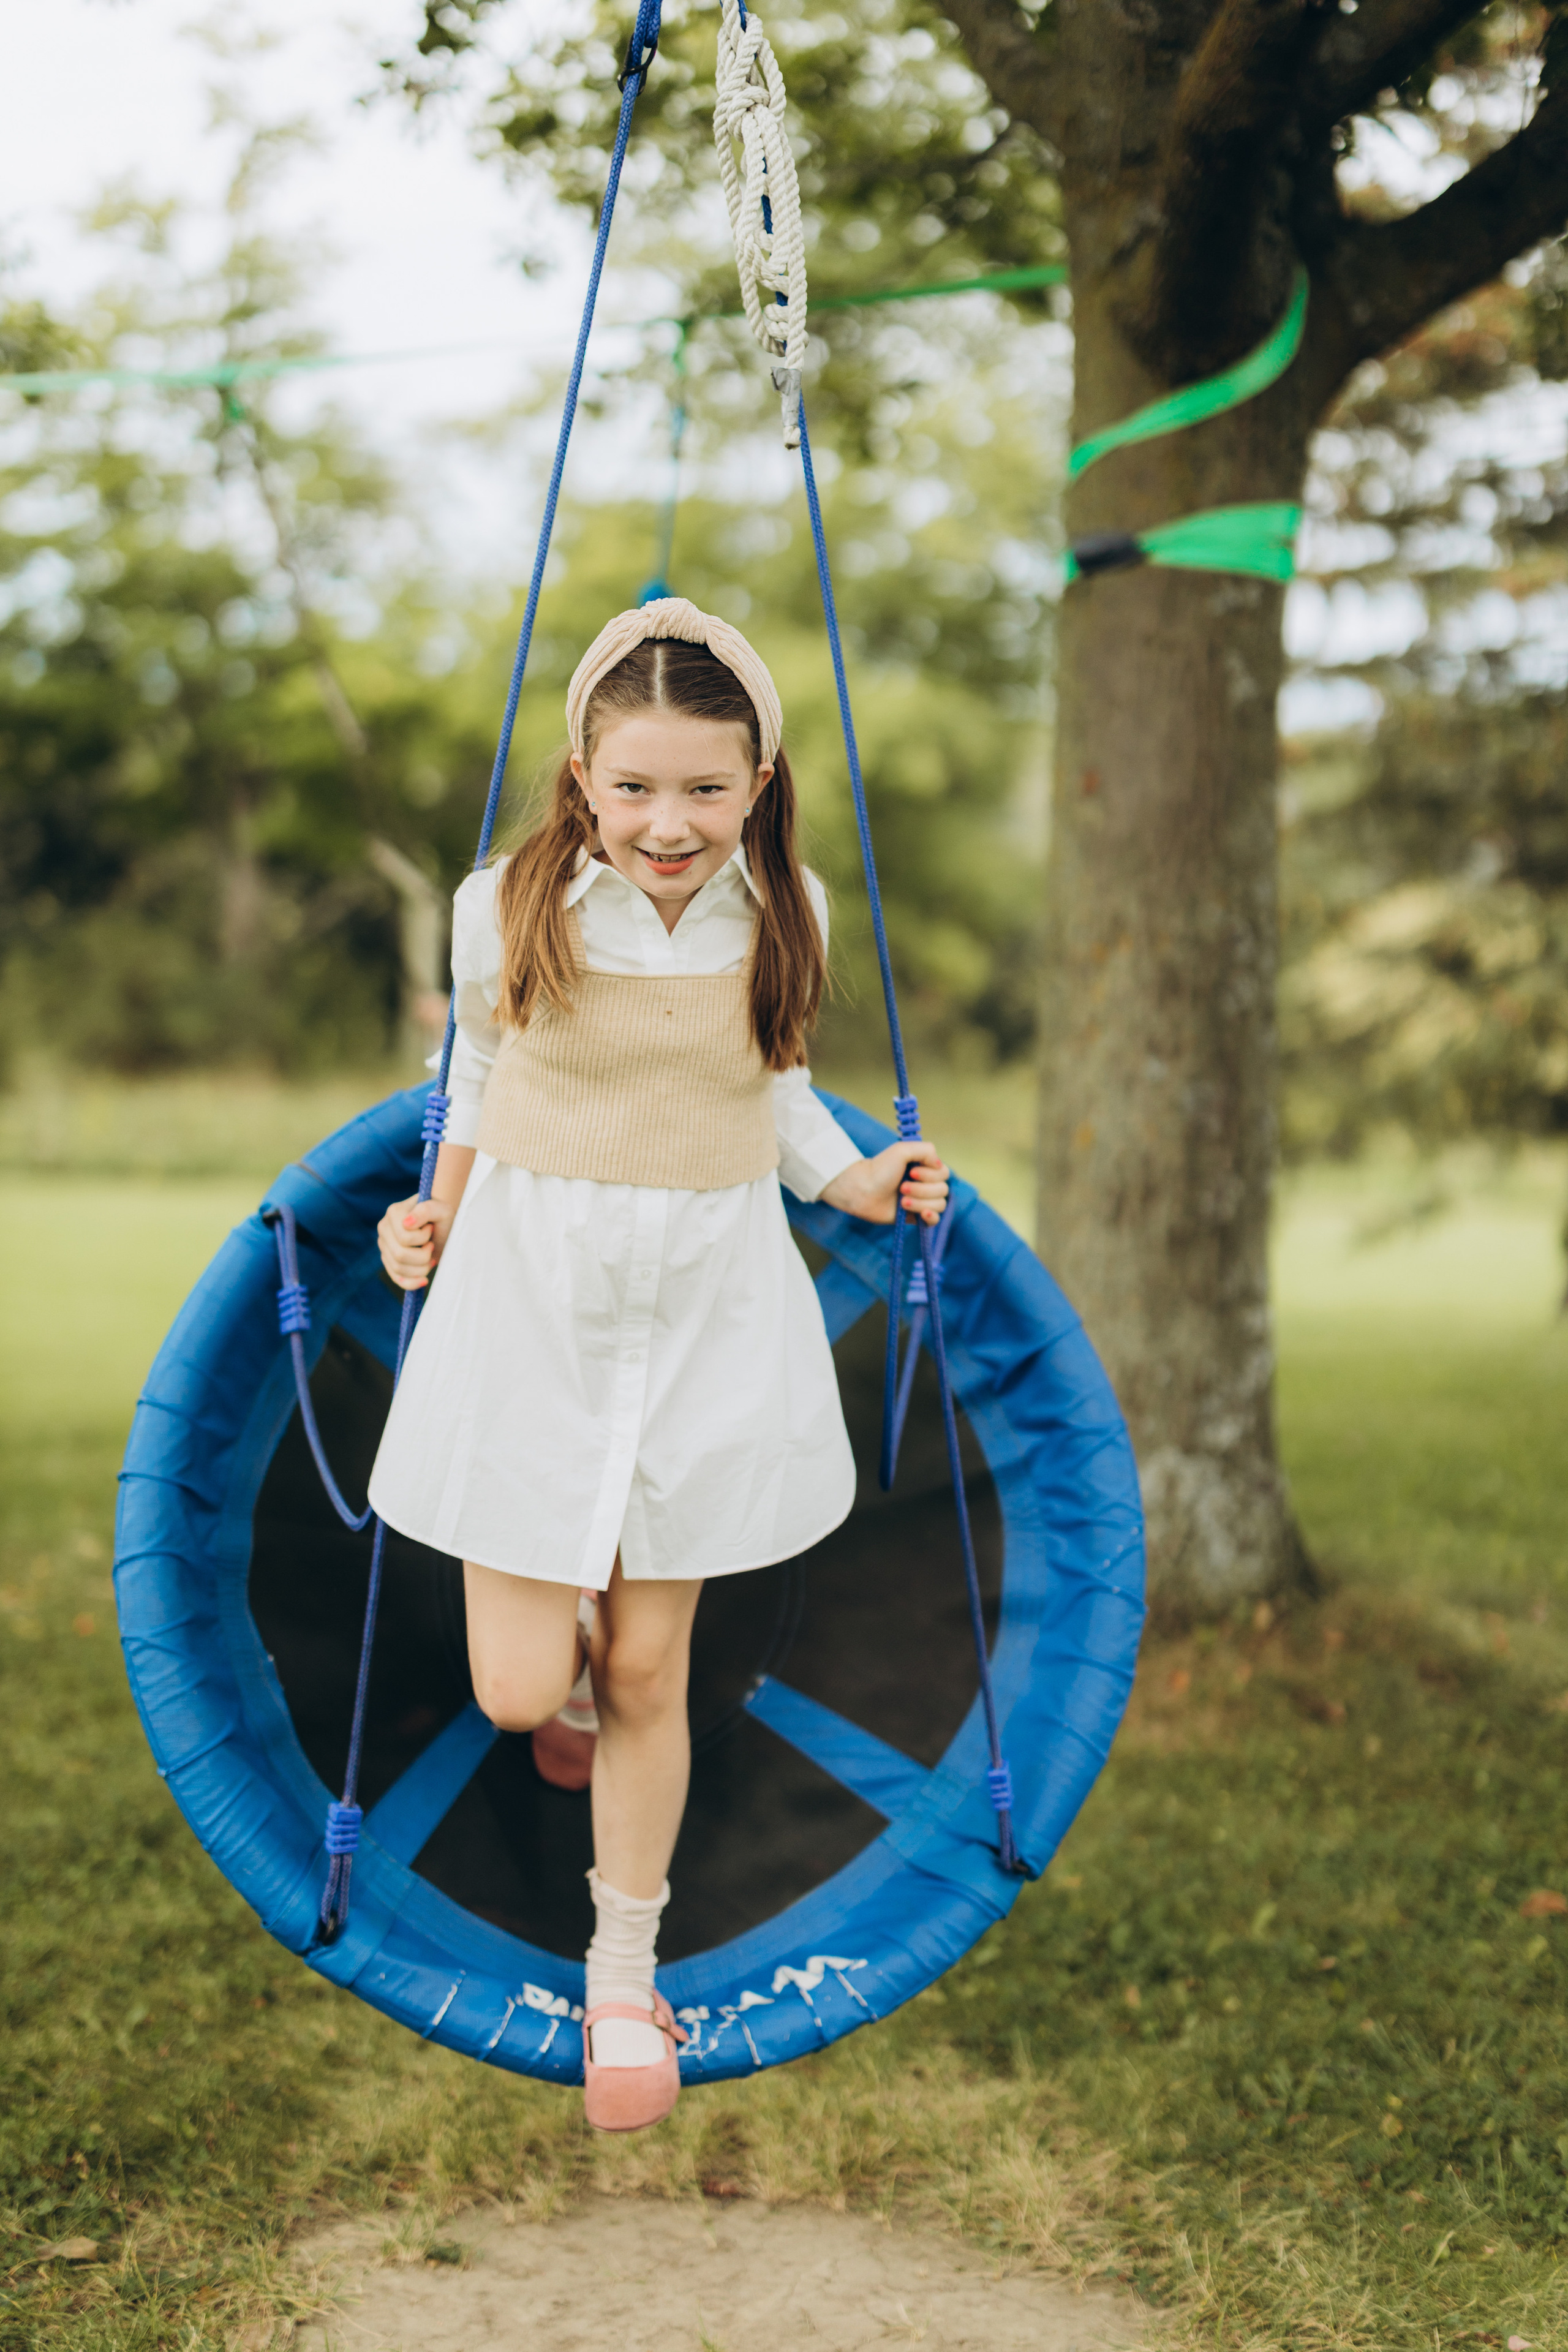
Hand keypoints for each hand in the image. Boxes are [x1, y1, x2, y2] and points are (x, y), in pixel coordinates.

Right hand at [378, 1193, 456, 1289]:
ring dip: (421, 1268)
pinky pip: (396, 1278)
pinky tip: (424, 1280)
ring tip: (431, 1257)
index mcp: (394, 1213)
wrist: (443, 1225)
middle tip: (432, 1246)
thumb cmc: (442, 1215)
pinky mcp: (389, 1260)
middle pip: (399, 1255)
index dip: (423, 1238)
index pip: (404, 1238)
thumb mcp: (440, 1209)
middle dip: (423, 1256)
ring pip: (398, 1268)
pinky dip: (411, 1283)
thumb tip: (407, 1224)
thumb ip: (425, 1210)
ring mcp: (384, 1245)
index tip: (431, 1228)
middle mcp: (384, 1228)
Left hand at [820, 1141, 949, 1226]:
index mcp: (924, 1168)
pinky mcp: (915, 1216)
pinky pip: (935, 1220)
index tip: (911, 1172)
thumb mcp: (902, 1150)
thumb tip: (939, 1165)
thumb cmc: (879, 1169)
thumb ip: (926, 1150)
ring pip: (939, 1205)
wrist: (862, 1190)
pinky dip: (931, 1217)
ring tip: (902, 1201)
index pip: (943, 1173)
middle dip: (922, 1190)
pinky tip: (923, 1214)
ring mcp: (921, 1201)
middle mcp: (925, 1184)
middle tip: (901, 1187)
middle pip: (942, 1190)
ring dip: (920, 1202)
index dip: (930, 1175)